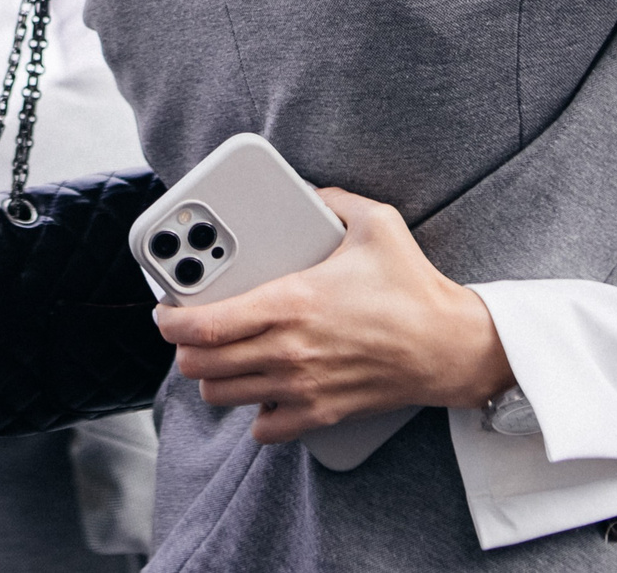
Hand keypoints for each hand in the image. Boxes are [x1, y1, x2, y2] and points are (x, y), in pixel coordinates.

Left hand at [152, 189, 514, 443]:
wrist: (451, 347)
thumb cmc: (412, 288)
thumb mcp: (376, 222)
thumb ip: (333, 198)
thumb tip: (309, 190)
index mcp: (291, 302)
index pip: (205, 324)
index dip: (171, 320)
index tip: (165, 310)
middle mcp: (288, 350)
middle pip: (202, 365)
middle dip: (184, 348)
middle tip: (189, 330)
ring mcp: (301, 386)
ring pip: (224, 396)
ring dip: (213, 377)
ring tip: (218, 356)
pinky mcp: (320, 412)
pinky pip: (265, 427)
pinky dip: (254, 412)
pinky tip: (259, 390)